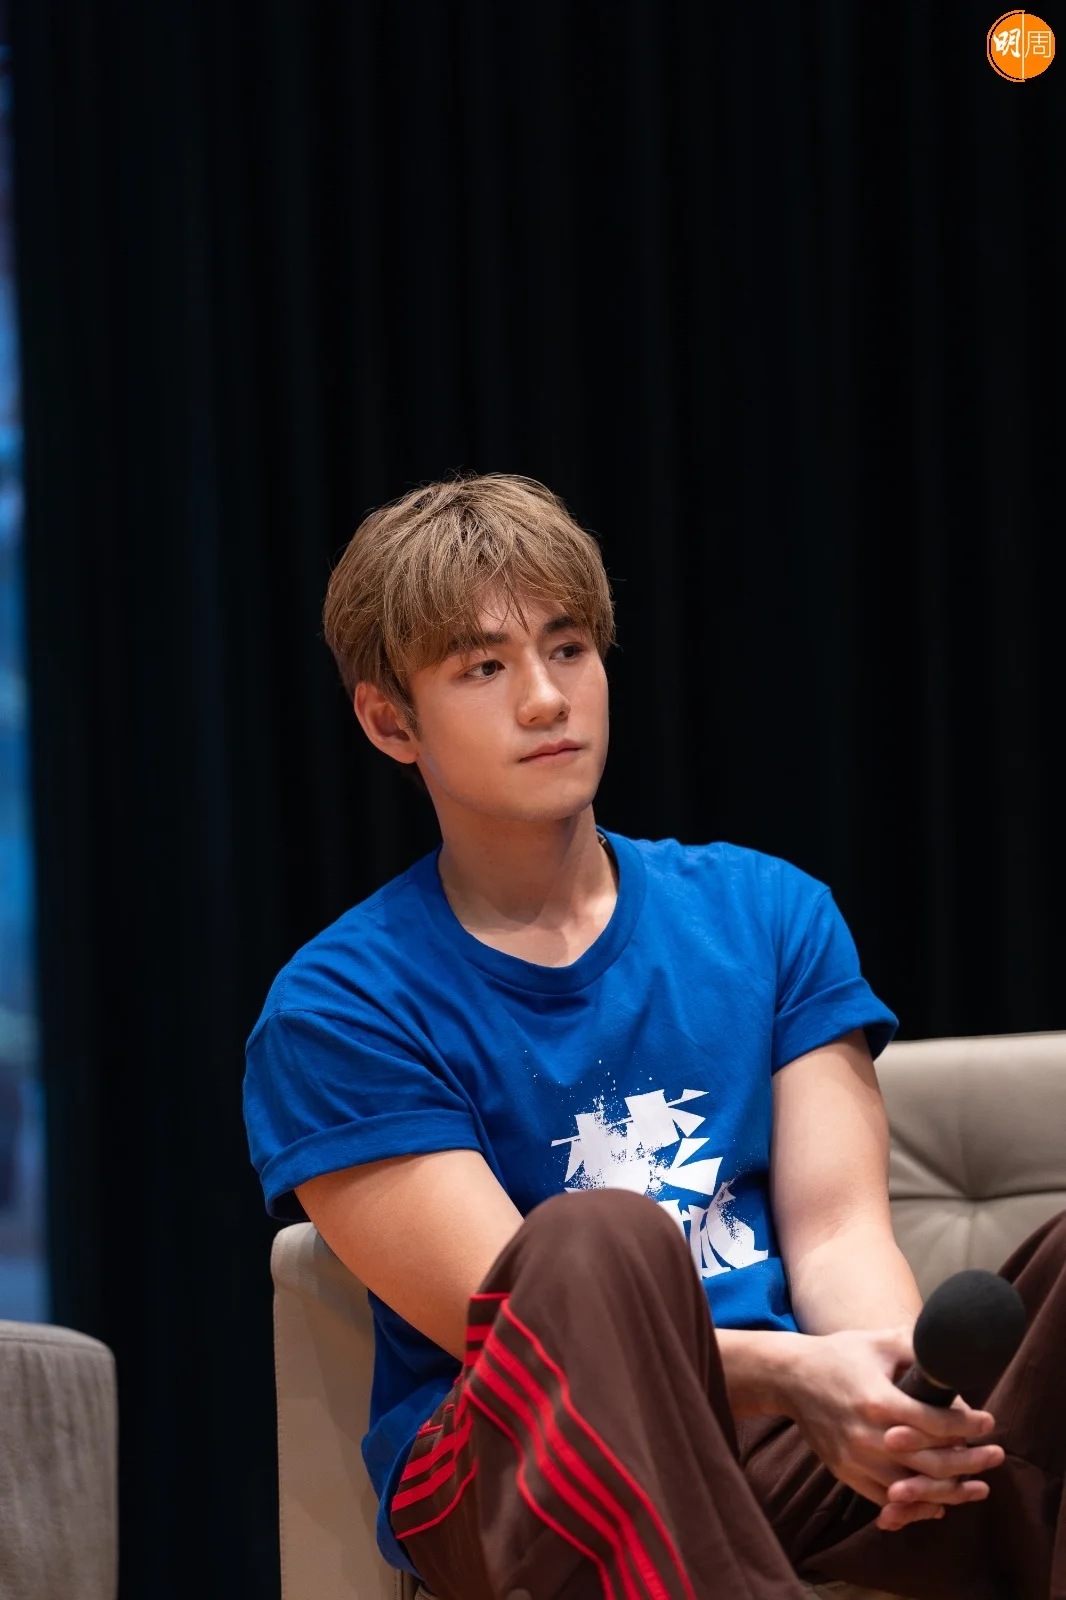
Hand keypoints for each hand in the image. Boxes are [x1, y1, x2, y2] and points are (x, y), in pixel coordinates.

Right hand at [775, 1326, 1004, 1531]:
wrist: (790, 1378)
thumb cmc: (839, 1355)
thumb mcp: (878, 1342)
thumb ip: (916, 1347)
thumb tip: (952, 1351)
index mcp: (878, 1401)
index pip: (934, 1422)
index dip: (967, 1424)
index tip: (989, 1422)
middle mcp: (868, 1436)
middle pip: (931, 1462)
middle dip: (970, 1461)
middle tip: (996, 1456)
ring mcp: (856, 1459)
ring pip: (913, 1489)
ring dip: (950, 1491)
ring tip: (978, 1487)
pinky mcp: (846, 1473)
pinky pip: (888, 1500)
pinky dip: (917, 1506)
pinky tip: (940, 1501)